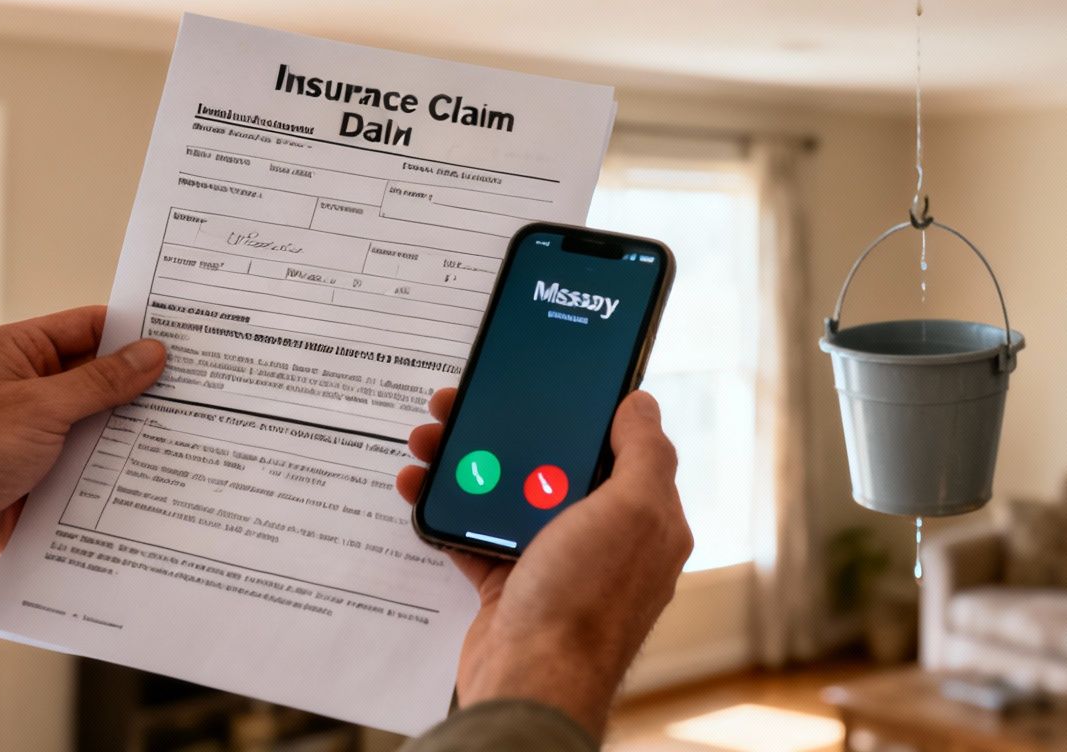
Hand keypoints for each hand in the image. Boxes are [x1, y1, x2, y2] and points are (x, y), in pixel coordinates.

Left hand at [0, 306, 165, 606]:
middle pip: (98, 376)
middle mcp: (24, 387)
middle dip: (141, 384)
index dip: (133, 331)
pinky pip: (87, 462)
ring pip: (97, 422)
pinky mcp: (38, 475)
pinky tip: (154, 470)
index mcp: (15, 352)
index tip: (182, 339)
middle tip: (198, 388)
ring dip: (131, 429)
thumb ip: (100, 381)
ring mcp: (32, 432)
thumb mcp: (39, 407)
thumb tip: (150, 353)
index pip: (87, 327)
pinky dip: (115, 466)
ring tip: (188, 429)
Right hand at [395, 389, 692, 738]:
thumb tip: (641, 402)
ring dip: (467, 460)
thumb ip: (644, 452)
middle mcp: (605, 538)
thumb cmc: (585, 603)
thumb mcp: (633, 512)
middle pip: (554, 462)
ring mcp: (556, 562)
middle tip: (462, 403)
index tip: (544, 381)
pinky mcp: (511, 584)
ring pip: (509, 490)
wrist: (529, 684)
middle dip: (509, 428)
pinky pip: (475, 532)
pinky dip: (446, 507)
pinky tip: (420, 483)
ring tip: (428, 436)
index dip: (582, 409)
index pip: (621, 445)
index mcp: (646, 518)